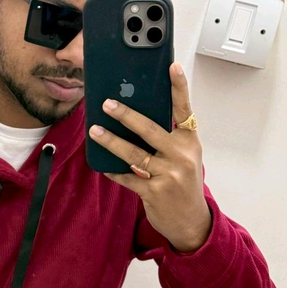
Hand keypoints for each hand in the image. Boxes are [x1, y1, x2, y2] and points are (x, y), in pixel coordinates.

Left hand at [88, 63, 211, 252]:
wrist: (191, 221)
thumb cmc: (184, 184)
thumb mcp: (184, 158)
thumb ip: (167, 139)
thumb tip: (135, 119)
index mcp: (190, 142)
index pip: (184, 110)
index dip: (179, 88)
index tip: (172, 66)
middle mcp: (181, 156)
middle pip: (150, 130)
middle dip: (127, 116)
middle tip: (108, 104)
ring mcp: (168, 175)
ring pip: (134, 154)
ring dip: (111, 141)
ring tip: (95, 131)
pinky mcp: (154, 192)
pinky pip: (128, 178)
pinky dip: (114, 171)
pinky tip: (102, 165)